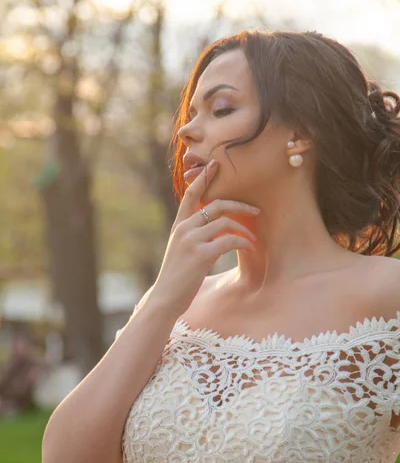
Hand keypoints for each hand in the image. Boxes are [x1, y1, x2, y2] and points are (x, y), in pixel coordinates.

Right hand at [151, 159, 259, 317]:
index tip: (214, 164)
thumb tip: (213, 228)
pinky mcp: (201, 254)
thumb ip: (192, 236)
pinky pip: (229, 240)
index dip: (203, 178)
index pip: (190, 195)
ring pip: (224, 222)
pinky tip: (249, 247)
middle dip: (239, 205)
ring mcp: (192, 240)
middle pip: (215, 205)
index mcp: (179, 226)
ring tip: (254, 239)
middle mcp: (184, 229)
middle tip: (256, 210)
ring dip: (244, 229)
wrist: (165, 298)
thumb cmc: (176, 277)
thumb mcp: (180, 251)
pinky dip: (243, 242)